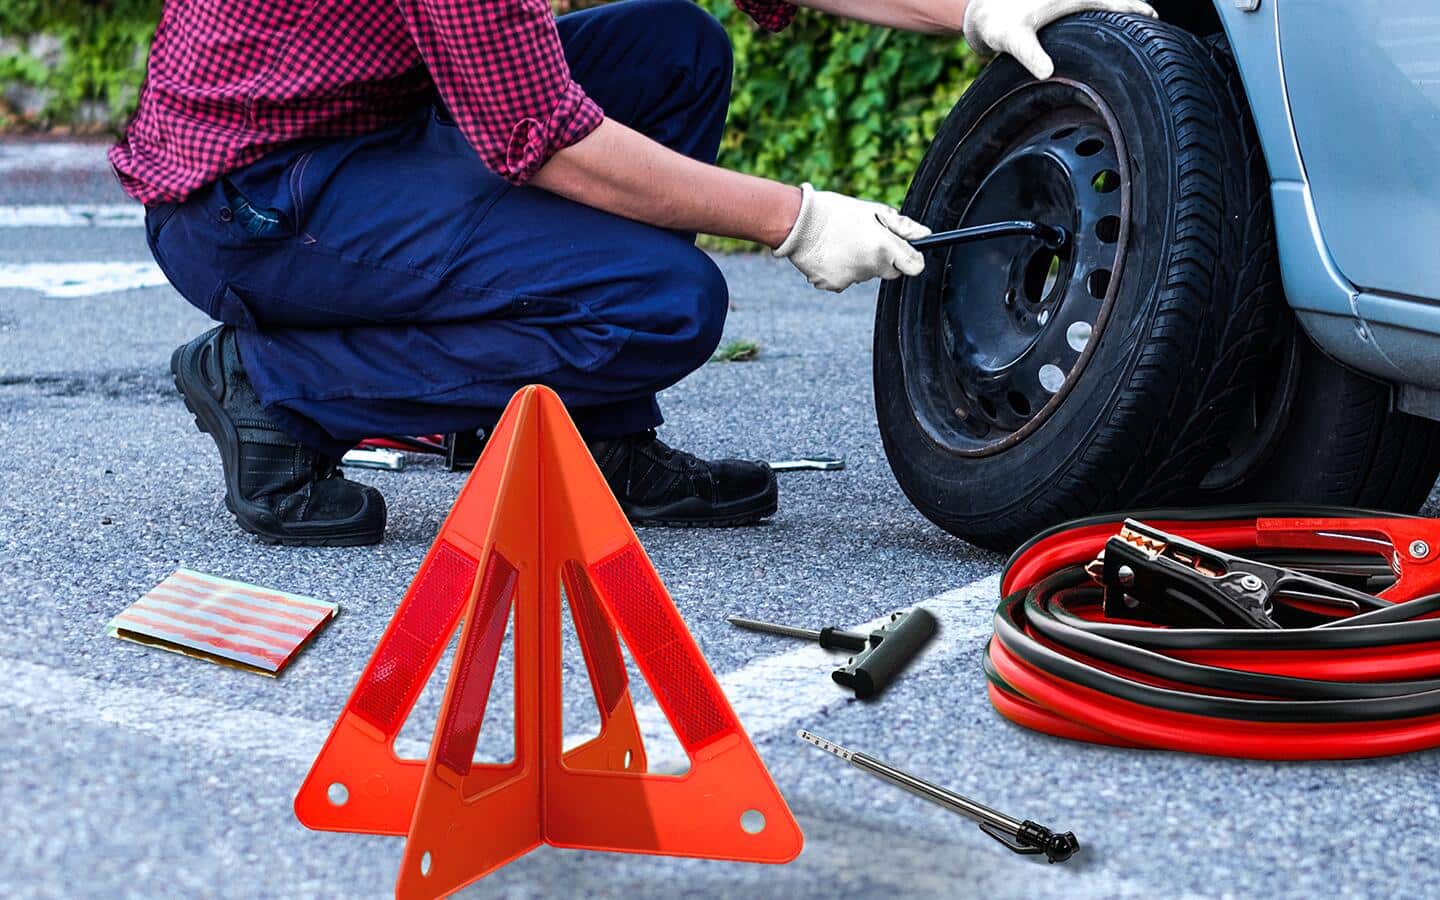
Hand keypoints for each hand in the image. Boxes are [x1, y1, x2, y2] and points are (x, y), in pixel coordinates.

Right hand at [774, 183, 930, 291]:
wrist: (798, 222)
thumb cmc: (836, 211)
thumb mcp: (872, 211)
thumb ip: (902, 225)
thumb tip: (925, 235)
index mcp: (884, 246)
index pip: (915, 266)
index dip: (912, 258)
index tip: (905, 251)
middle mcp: (871, 267)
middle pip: (890, 272)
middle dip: (884, 259)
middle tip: (866, 240)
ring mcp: (852, 279)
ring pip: (866, 275)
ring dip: (860, 263)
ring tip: (843, 243)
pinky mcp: (834, 285)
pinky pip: (845, 281)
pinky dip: (841, 270)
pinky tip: (830, 254)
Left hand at [963, 0, 1157, 78]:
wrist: (981, 14)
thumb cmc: (998, 24)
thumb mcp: (1012, 38)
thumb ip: (1029, 53)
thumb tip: (1046, 72)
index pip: (1113, 2)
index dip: (1135, 9)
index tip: (1154, 18)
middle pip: (1113, 3)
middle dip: (1133, 13)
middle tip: (1155, 30)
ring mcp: (1068, 3)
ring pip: (1103, 8)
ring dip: (1119, 17)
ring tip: (1139, 35)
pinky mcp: (1061, 11)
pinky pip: (1090, 13)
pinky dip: (1103, 20)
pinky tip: (1107, 37)